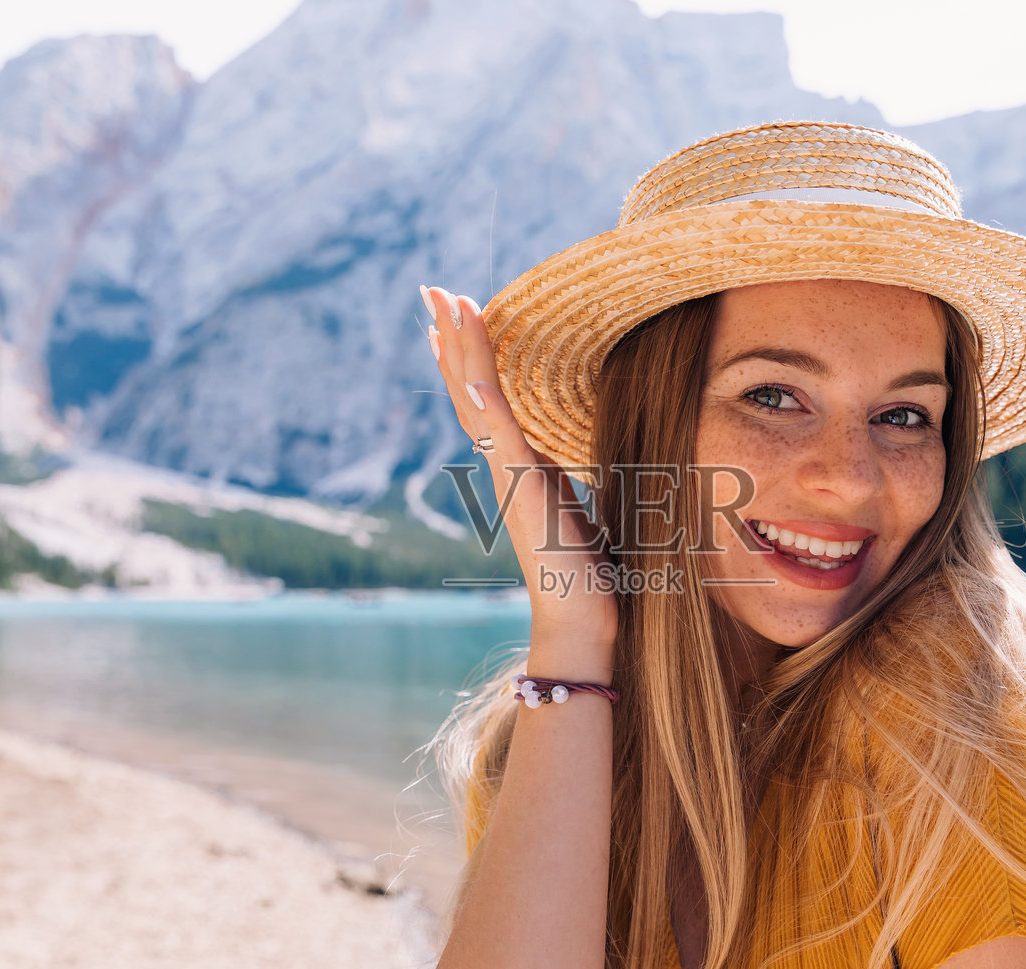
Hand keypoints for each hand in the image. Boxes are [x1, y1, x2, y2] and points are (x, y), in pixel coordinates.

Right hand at [423, 285, 617, 650]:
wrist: (584, 621)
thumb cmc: (591, 573)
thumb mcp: (585, 506)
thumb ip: (574, 477)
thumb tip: (586, 459)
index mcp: (521, 466)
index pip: (488, 398)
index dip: (471, 355)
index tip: (458, 312)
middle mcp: (506, 466)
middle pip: (470, 389)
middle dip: (453, 338)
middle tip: (433, 290)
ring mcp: (509, 477)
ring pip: (477, 401)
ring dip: (461, 351)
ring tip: (445, 306)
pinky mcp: (522, 491)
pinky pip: (499, 435)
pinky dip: (483, 398)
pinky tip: (470, 367)